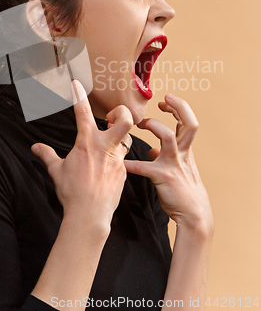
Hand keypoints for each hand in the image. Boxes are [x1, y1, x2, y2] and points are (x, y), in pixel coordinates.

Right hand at [31, 80, 132, 233]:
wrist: (89, 215)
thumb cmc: (71, 192)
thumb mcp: (56, 170)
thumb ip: (47, 155)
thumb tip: (35, 148)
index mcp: (87, 143)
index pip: (82, 112)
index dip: (78, 95)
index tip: (76, 82)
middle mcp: (105, 147)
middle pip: (125, 120)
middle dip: (121, 113)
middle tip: (111, 118)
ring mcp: (117, 159)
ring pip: (127, 139)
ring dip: (119, 138)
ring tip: (108, 145)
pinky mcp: (123, 172)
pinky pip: (123, 159)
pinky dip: (115, 160)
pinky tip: (105, 170)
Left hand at [125, 94, 212, 231]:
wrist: (193, 215)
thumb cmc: (183, 191)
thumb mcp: (177, 169)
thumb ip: (164, 156)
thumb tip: (151, 150)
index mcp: (186, 150)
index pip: (188, 122)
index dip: (179, 108)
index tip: (165, 101)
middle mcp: (183, 153)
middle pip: (190, 124)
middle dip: (179, 108)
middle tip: (163, 100)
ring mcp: (174, 163)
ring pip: (168, 137)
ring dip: (154, 126)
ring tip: (142, 124)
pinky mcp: (163, 176)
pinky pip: (144, 166)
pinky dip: (131, 163)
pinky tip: (122, 162)